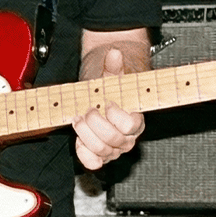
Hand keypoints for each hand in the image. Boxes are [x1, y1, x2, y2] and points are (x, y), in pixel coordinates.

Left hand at [72, 46, 145, 170]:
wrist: (101, 97)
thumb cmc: (110, 89)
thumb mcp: (112, 75)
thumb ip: (114, 66)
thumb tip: (114, 53)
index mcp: (136, 120)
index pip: (130, 125)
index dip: (116, 115)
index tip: (107, 103)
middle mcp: (127, 138)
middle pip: (113, 139)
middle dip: (95, 123)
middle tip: (88, 110)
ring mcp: (113, 148)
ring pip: (101, 151)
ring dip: (85, 134)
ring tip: (79, 119)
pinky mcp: (99, 155)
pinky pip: (93, 163)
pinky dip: (83, 152)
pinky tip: (79, 138)